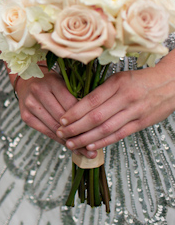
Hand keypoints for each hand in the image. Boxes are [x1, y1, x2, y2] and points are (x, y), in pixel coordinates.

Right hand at [15, 70, 91, 156]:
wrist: (26, 82)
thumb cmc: (51, 84)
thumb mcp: (65, 84)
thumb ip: (77, 97)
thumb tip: (94, 121)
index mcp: (52, 82)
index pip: (72, 105)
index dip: (85, 119)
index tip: (99, 131)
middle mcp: (38, 91)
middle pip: (62, 118)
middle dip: (79, 133)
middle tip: (94, 147)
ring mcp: (30, 104)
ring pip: (54, 127)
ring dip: (70, 141)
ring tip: (85, 152)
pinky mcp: (25, 116)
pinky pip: (46, 131)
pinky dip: (59, 140)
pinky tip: (70, 146)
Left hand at [56, 63, 174, 151]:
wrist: (171, 83)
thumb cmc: (140, 80)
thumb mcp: (118, 79)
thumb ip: (101, 92)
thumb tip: (77, 106)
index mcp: (116, 83)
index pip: (91, 100)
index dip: (74, 112)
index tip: (61, 119)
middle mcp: (125, 97)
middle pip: (96, 117)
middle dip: (75, 127)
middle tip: (61, 133)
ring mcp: (135, 111)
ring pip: (106, 128)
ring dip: (86, 138)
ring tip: (71, 143)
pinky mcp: (142, 123)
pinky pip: (120, 134)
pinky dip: (104, 141)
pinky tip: (91, 146)